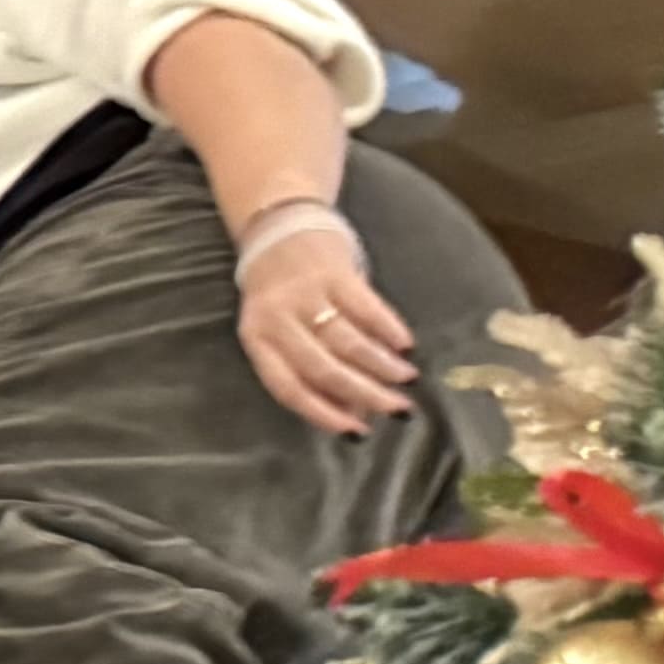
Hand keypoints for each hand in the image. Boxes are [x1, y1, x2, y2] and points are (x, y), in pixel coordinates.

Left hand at [237, 210, 419, 436]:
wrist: (279, 231)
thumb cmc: (284, 298)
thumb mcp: (283, 333)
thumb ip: (312, 372)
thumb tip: (355, 415)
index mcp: (257, 339)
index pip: (288, 386)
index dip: (323, 413)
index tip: (358, 432)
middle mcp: (276, 317)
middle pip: (324, 367)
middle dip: (365, 393)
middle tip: (398, 408)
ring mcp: (305, 293)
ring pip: (349, 341)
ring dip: (382, 365)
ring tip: (406, 378)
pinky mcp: (334, 272)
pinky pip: (367, 308)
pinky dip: (389, 330)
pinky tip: (404, 345)